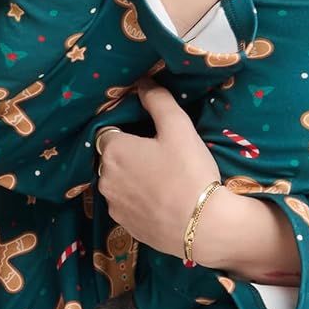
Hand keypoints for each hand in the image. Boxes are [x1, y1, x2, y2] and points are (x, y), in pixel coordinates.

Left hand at [95, 77, 221, 257]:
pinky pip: (127, 205)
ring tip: (164, 180)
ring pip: (119, 182)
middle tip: (162, 156)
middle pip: (113, 158)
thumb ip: (158, 100)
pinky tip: (161, 200)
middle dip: (131, 155)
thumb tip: (143, 82)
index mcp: (114, 151)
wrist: (203, 226)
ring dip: (133, 178)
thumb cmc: (189, 172)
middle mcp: (105, 179)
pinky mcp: (125, 226)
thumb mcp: (179, 127)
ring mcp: (113, 205)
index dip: (130, 131)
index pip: (110, 131)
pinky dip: (139, 200)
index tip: (151, 135)